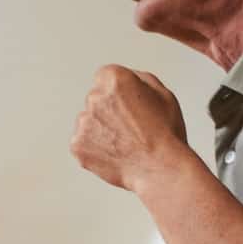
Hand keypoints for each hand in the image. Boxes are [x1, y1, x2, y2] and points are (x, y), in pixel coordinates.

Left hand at [71, 65, 190, 192]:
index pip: (105, 76)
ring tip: (124, 141)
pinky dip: (94, 147)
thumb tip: (123, 77)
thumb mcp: (162, 93)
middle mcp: (94, 97)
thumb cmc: (166, 132)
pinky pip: (83, 141)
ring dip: (100, 128)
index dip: (119, 91)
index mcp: (114, 79)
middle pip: (95, 98)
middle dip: (108, 109)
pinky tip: (114, 152)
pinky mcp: (76, 144)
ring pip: (88, 121)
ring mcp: (83, 122)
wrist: (159, 167)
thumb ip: (138, 78)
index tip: (128, 103)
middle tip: (130, 126)